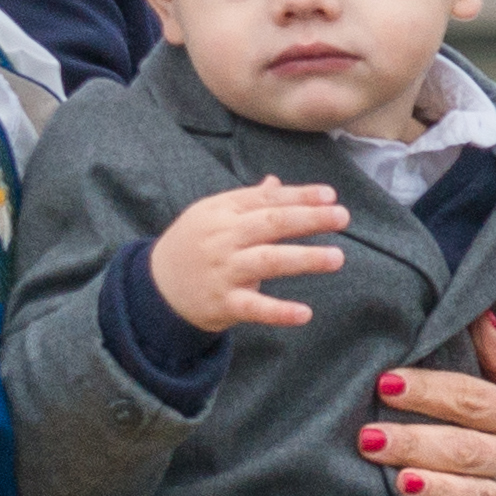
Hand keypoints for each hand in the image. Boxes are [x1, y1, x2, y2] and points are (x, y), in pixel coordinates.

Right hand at [147, 177, 348, 332]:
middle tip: (342, 217)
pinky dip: (279, 312)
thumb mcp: (212, 216)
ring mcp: (223, 271)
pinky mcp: (223, 304)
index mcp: (223, 211)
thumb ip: (247, 201)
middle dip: (309, 219)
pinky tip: (305, 314)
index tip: (330, 196)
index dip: (300, 196)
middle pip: (271, 224)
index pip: (267, 200)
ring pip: (268, 262)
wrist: (153, 288)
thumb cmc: (193, 245)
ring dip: (304, 259)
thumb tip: (276, 182)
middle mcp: (223, 238)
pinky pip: (254, 308)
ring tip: (337, 257)